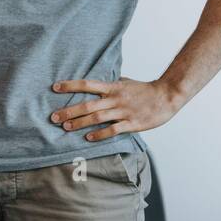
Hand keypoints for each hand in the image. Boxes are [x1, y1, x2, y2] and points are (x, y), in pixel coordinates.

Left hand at [49, 77, 182, 141]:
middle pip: (88, 105)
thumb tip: (95, 85)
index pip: (87, 84)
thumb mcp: (125, 82)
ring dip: (80, 123)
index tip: (54, 87)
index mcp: (113, 87)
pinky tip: (88, 138)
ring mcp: (123, 111)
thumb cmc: (145, 90)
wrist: (167, 96)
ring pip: (97, 117)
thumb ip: (110, 85)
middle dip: (69, 111)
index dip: (70, 86)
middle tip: (53, 117)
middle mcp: (115, 99)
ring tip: (66, 127)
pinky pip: (113, 130)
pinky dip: (100, 134)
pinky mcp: (132, 123)